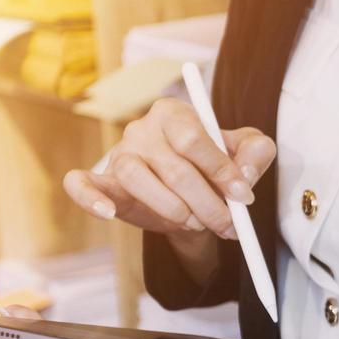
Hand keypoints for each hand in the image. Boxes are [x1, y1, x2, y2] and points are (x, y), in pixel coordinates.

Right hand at [62, 98, 276, 239]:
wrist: (194, 193)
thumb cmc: (217, 165)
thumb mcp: (247, 153)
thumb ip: (256, 153)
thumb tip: (243, 176)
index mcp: (174, 113)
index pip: (194, 138)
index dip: (221, 170)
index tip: (244, 196)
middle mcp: (141, 129)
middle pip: (173, 168)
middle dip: (207, 203)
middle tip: (228, 224)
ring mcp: (120, 154)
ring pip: (138, 180)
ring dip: (174, 210)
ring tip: (195, 222)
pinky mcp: (105, 181)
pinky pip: (82, 184)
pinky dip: (90, 199)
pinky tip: (108, 213)